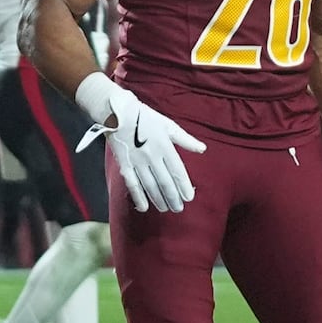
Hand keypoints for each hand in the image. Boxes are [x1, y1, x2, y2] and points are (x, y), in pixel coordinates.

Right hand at [74, 76, 204, 212]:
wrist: (118, 114)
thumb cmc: (147, 119)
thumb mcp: (169, 126)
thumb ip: (186, 140)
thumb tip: (203, 149)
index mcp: (165, 146)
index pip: (177, 170)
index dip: (183, 185)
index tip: (190, 198)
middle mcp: (152, 156)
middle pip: (165, 181)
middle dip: (173, 197)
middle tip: (179, 209)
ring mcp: (137, 162)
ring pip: (150, 185)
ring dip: (159, 199)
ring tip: (166, 209)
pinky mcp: (124, 165)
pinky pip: (132, 184)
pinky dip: (138, 197)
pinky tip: (143, 208)